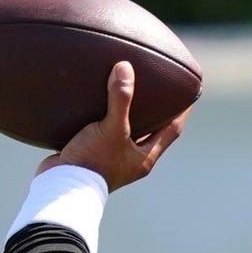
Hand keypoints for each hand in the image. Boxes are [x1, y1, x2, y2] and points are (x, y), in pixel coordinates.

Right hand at [40, 61, 189, 189]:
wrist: (61, 185)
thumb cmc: (93, 161)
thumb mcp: (111, 129)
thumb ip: (120, 100)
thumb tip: (125, 67)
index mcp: (144, 157)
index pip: (172, 130)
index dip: (182, 111)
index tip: (190, 93)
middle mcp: (131, 159)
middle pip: (151, 130)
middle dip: (157, 110)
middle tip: (160, 87)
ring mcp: (111, 158)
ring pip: (126, 130)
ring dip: (128, 112)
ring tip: (128, 89)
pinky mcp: (91, 153)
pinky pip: (102, 130)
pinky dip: (102, 115)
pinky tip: (96, 100)